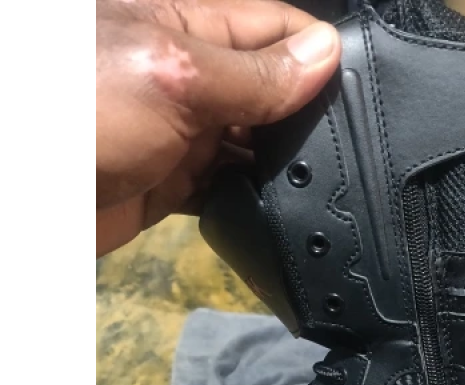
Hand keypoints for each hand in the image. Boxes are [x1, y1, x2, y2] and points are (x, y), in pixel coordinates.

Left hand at [96, 0, 340, 256]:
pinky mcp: (175, 181)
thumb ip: (250, 71)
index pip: (273, 27)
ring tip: (323, 181)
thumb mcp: (173, 76)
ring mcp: (184, 132)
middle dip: (307, 112)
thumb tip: (322, 56)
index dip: (317, 52)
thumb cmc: (75, 113)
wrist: (23, 198)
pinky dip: (255, 198)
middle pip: (271, 86)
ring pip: (256, 141)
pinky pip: (230, 186)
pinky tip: (280, 206)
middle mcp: (191, 77)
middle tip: (348, 146)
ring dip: (285, 161)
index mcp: (188, 27)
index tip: (359, 89)